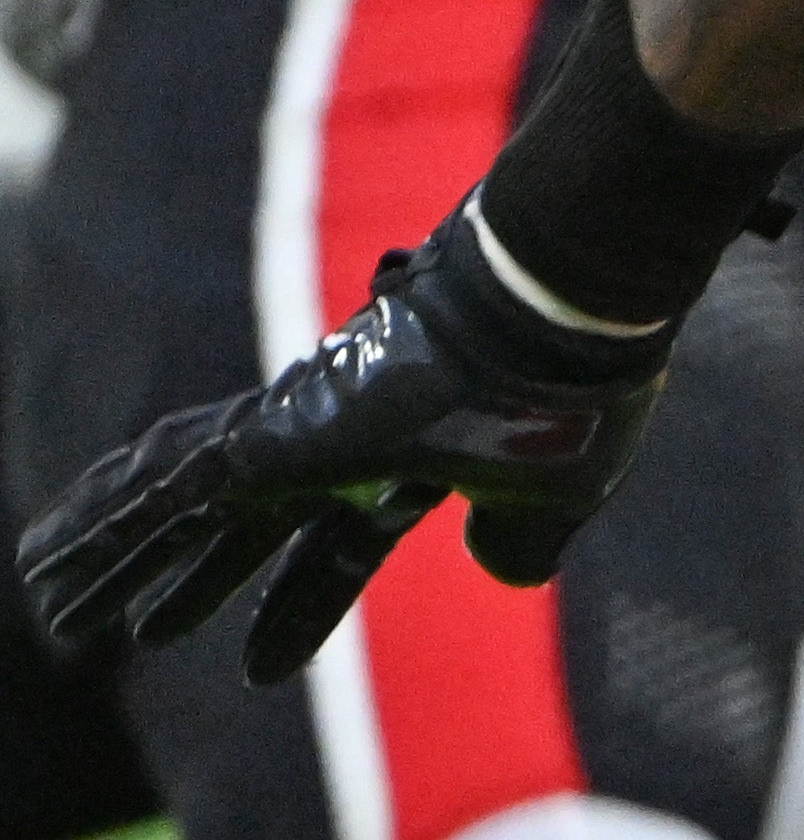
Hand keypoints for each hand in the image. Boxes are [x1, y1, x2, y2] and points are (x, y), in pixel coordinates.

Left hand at [20, 211, 670, 684]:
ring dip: (113, 560)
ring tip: (49, 600)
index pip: (336, 550)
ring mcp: (297, 437)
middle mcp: (340, 450)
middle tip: (135, 629)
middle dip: (186, 581)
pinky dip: (100, 528)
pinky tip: (49, 559)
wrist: (553, 314)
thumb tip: (507, 572)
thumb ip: (523, 539)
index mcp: (410, 467)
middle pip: (238, 534)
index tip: (257, 668)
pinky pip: (157, 492)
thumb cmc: (571, 402)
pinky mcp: (264, 437)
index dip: (298, 608)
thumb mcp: (556, 498)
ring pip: (178, 509)